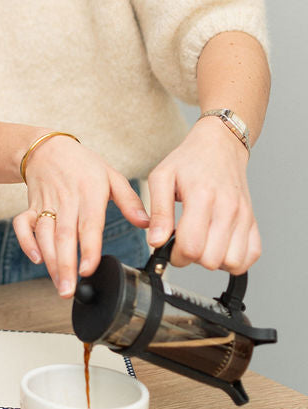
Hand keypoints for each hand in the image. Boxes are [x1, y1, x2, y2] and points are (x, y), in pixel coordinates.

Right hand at [12, 136, 149, 297]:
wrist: (47, 148)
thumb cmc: (82, 164)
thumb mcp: (112, 176)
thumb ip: (130, 201)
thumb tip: (147, 224)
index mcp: (89, 192)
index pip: (89, 224)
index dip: (88, 248)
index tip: (87, 270)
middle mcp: (66, 199)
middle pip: (64, 235)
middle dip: (65, 265)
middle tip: (68, 290)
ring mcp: (46, 203)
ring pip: (44, 234)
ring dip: (49, 261)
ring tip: (59, 284)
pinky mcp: (30, 206)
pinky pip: (22, 224)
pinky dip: (25, 241)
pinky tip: (36, 258)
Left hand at [145, 115, 258, 273]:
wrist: (220, 145)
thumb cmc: (189, 160)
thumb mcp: (162, 178)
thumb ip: (159, 212)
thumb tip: (156, 242)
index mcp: (202, 197)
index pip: (192, 247)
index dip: (175, 255)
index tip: (169, 247)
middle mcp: (228, 208)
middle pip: (211, 260)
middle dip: (192, 259)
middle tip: (184, 243)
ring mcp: (244, 216)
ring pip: (232, 263)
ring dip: (214, 261)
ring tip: (202, 243)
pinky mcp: (253, 220)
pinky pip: (251, 256)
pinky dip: (235, 259)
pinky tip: (219, 246)